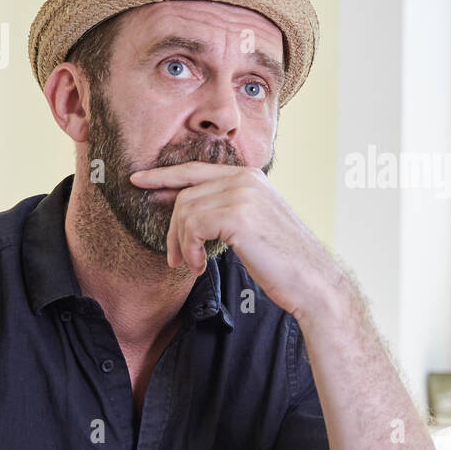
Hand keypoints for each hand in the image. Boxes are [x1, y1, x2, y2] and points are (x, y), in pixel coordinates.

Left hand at [129, 162, 345, 320]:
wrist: (312, 280)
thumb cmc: (283, 260)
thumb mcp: (254, 223)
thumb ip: (227, 208)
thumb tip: (188, 209)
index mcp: (250, 176)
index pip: (196, 169)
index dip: (164, 175)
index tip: (139, 180)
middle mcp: (245, 178)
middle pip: (185, 193)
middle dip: (172, 228)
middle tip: (173, 257)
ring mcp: (242, 193)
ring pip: (185, 211)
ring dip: (180, 243)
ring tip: (191, 264)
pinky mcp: (237, 215)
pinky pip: (192, 226)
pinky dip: (189, 249)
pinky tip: (200, 265)